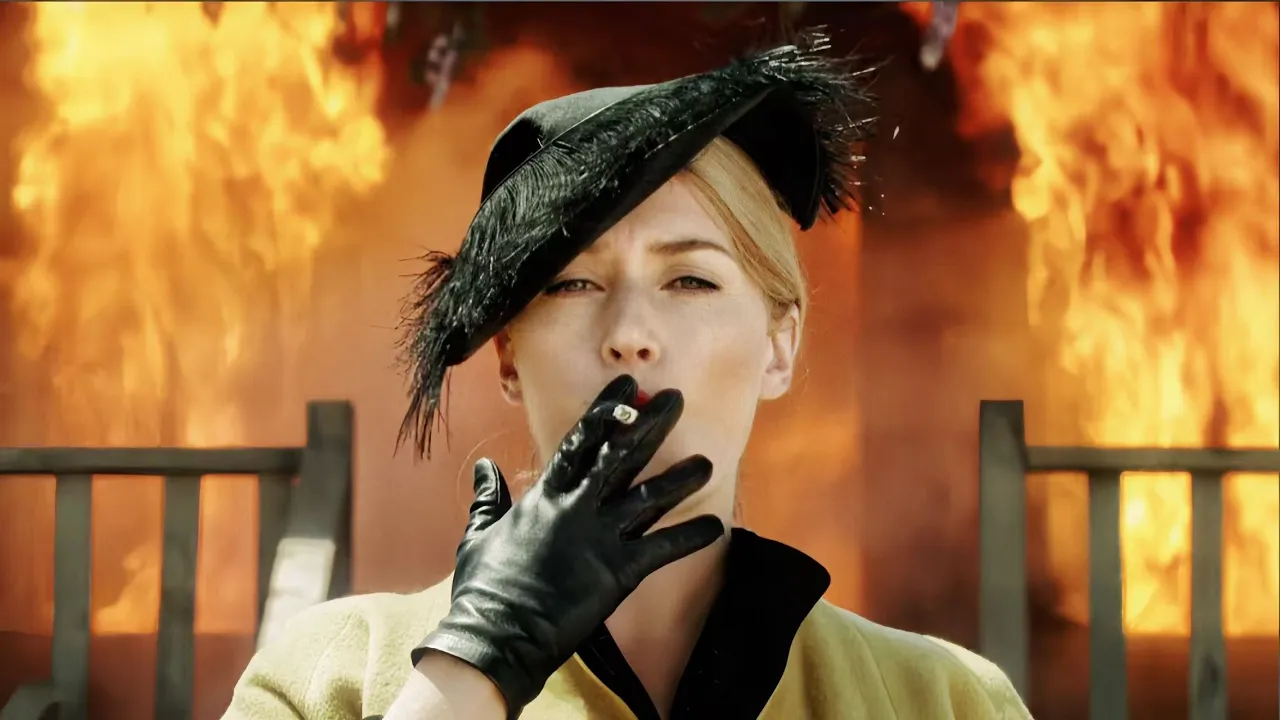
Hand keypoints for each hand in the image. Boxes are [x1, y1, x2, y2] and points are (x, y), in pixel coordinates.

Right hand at [412, 375, 724, 717]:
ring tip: (708, 462)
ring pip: (647, 498)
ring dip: (679, 479)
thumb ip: (489, 497)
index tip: (627, 387)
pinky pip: (660, 549)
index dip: (606, 411)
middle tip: (675, 399)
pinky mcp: (616, 573)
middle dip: (649, 425)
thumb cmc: (483, 589)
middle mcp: (576, 508)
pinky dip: (689, 537)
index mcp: (544, 496)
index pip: (579, 441)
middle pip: (620, 455)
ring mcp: (598, 539)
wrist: (496, 637)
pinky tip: (717, 525)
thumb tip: (485, 467)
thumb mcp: (479, 534)